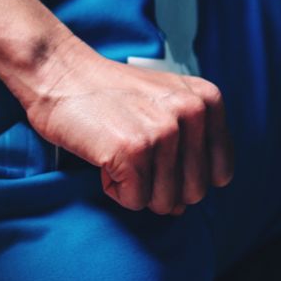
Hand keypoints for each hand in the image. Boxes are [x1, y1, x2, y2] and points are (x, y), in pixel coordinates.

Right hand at [23, 40, 232, 213]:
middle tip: (133, 156)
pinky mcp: (133, 150)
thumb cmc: (108, 93)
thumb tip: (182, 207)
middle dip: (161, 187)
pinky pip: (135, 201)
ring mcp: (164, 132)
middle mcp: (192, 113)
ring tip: (117, 152)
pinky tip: (104, 158)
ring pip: (165, 202)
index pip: (221, 172)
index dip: (186, 176)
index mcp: (208, 100)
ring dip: (135, 188)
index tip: (160, 158)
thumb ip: (187, 149)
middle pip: (194, 193)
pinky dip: (114, 189)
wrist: (60, 73)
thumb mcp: (164, 104)